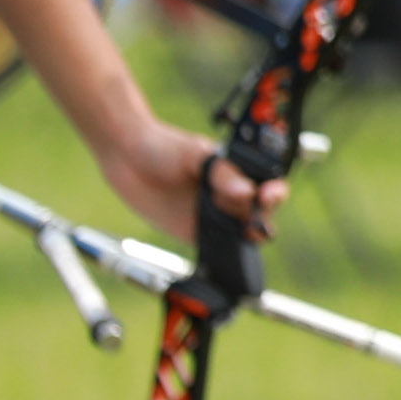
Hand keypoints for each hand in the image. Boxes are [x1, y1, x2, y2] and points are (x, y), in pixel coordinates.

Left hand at [94, 114, 285, 247]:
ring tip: (233, 233)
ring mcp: (215, 215)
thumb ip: (222, 173)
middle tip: (247, 218)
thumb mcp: (196, 154)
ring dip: (245, 237)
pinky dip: (225, 252)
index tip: (266, 195)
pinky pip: (218, 247)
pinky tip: (220, 248)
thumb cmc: (164, 147)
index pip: (270, 185)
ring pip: (244, 233)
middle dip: (261, 217)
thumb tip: (247, 193)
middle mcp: (231, 195)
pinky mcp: (196, 233)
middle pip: (262, 213)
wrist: (125, 157)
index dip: (275, 192)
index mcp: (240, 172)